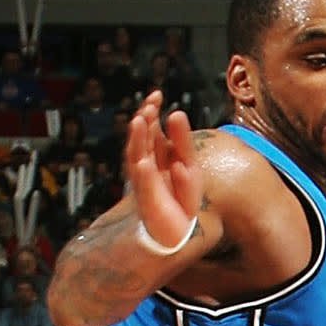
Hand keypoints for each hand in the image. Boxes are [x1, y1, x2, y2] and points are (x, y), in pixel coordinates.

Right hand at [125, 90, 201, 254]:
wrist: (180, 232)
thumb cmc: (183, 199)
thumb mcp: (189, 166)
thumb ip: (182, 142)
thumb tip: (176, 112)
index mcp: (156, 156)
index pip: (150, 129)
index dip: (151, 112)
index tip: (157, 94)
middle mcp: (146, 166)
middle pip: (141, 139)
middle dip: (144, 121)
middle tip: (149, 104)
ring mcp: (144, 182)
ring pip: (137, 157)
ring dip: (138, 140)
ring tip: (140, 121)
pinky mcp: (148, 201)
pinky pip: (144, 186)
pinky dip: (144, 174)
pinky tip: (144, 163)